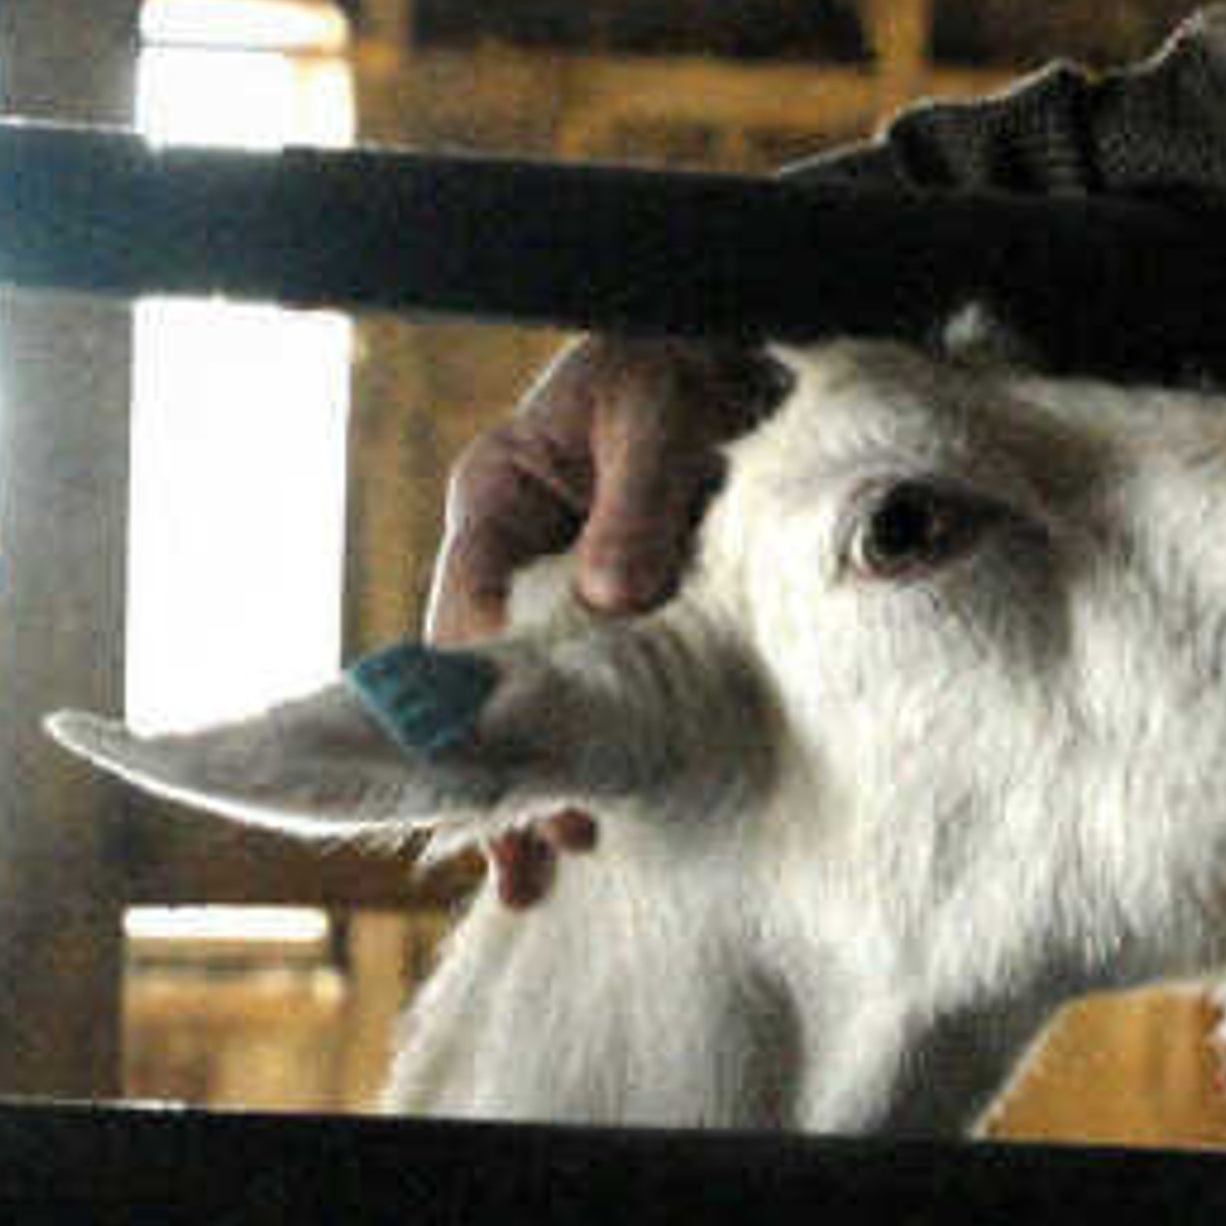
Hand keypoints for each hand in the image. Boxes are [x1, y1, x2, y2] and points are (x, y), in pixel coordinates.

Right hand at [423, 332, 776, 906]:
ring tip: (543, 878)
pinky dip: (606, 756)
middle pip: (491, 682)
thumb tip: (610, 600)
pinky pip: (607, 701)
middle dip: (501, 769)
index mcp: (497, 497)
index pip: (471, 611)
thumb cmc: (686, 355)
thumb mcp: (657, 410)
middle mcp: (519, 558)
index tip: (516, 762)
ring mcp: (570, 597)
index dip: (486, 696)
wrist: (755, 346)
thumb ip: (638, 499)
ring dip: (548, 780)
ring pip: (545, 704)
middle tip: (528, 858)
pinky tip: (609, 828)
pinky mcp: (631, 626)